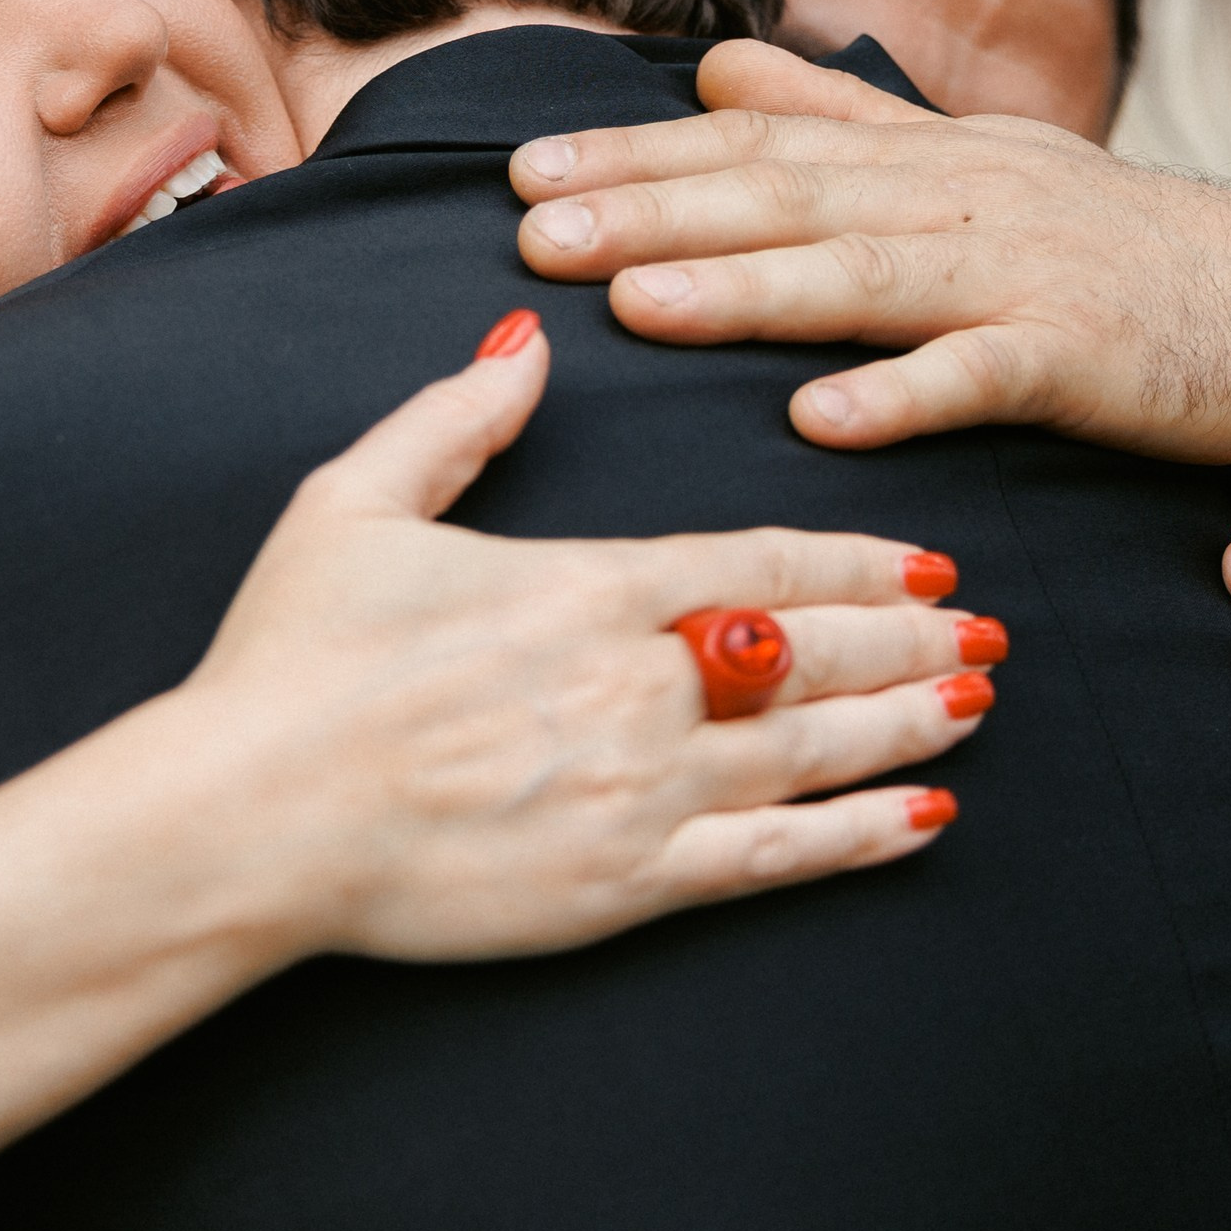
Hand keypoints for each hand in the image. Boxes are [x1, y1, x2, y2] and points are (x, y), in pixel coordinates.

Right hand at [173, 311, 995, 963]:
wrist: (242, 818)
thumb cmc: (288, 659)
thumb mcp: (355, 502)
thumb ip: (455, 420)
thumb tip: (527, 343)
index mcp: (585, 588)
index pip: (761, 566)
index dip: (858, 562)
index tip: (925, 557)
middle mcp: (635, 686)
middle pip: (813, 655)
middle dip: (911, 637)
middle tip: (988, 628)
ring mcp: (638, 793)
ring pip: (814, 752)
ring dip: (907, 723)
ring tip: (976, 701)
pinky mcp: (620, 888)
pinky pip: (771, 860)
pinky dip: (856, 837)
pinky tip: (920, 820)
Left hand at [511, 39, 1230, 474]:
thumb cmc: (1108, 243)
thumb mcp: (969, 160)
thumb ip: (838, 117)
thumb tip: (712, 64)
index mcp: (919, 158)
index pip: (755, 144)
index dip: (637, 157)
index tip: (522, 173)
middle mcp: (956, 199)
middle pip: (784, 199)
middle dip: (649, 213)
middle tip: (530, 233)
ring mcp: (1021, 274)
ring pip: (862, 277)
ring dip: (746, 291)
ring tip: (634, 304)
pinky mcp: (1085, 358)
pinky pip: (984, 375)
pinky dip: (905, 394)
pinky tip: (821, 420)